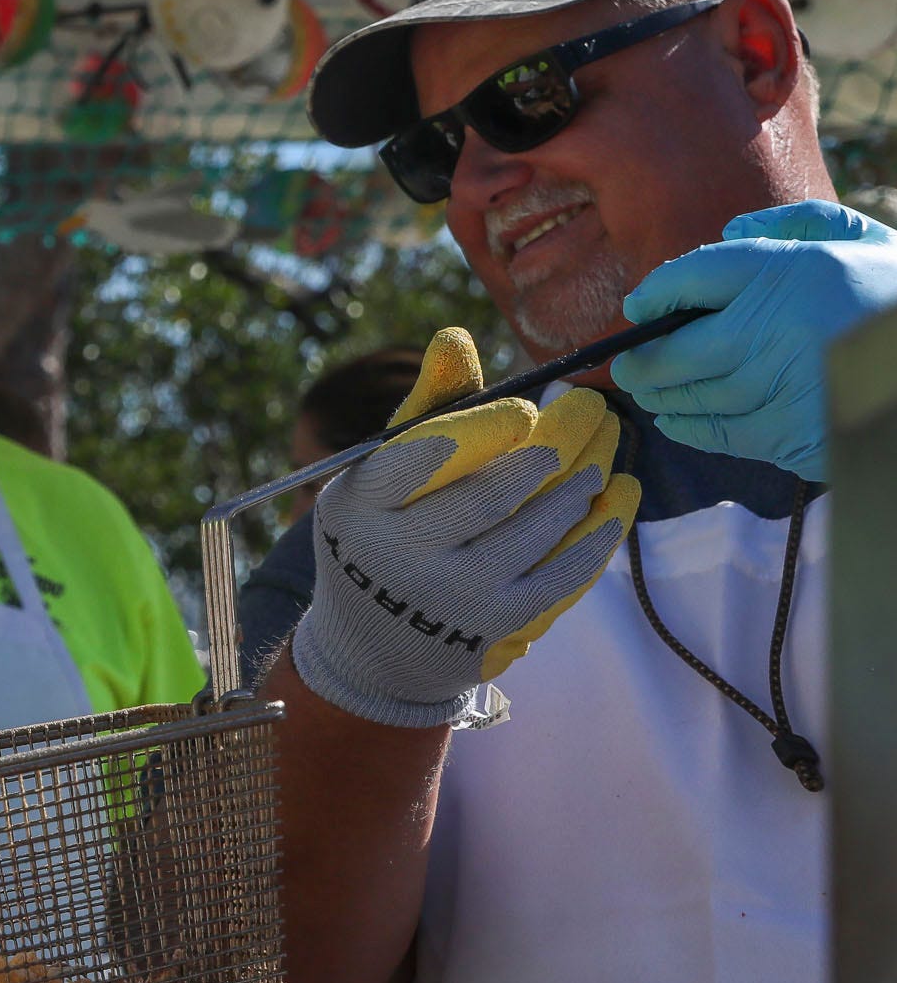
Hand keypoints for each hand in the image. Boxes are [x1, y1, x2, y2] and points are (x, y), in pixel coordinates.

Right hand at [291, 329, 639, 726]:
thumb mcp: (378, 471)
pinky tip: (620, 496)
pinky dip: (601, 529)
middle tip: (593, 408)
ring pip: (540, 526)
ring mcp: (454, 595)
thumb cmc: (382, 530)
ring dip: (588, 477)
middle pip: (498, 489)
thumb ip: (424, 408)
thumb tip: (456, 336)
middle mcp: (403, 553)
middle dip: (560, 441)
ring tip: (609, 445)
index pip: (430, 455)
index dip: (487, 427)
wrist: (372, 645)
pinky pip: (565, 572)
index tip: (527, 408)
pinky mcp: (499, 624)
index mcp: (363, 503)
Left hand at [611, 199, 896, 479]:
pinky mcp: (799, 435)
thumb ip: (797, 224)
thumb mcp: (863, 240)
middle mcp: (782, 328)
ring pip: (697, 397)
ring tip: (649, 392)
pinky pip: (726, 435)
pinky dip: (694, 429)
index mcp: (794, 272)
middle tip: (623, 365)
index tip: (639, 308)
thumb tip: (731, 232)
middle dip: (642, 359)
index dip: (657, 294)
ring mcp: (788, 386)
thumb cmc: (896, 296)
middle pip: (680, 348)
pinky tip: (679, 422)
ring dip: (664, 397)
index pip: (695, 277)